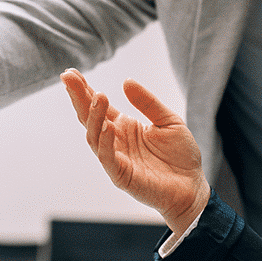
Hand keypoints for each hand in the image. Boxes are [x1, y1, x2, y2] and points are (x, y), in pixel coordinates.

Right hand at [61, 69, 208, 232]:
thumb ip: (148, 102)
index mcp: (124, 126)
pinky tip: (107, 126)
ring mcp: (116, 158)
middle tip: (68, 77)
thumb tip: (126, 81)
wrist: (192, 187)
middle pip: (89, 117)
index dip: (84, 90)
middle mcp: (115, 141)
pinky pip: (107, 158)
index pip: (99, 106)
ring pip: (94, 136)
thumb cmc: (180, 156)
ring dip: (94, 116)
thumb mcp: (168, 120)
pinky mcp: (121, 175)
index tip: (71, 73)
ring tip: (99, 95)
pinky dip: (105, 142)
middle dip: (78, 97)